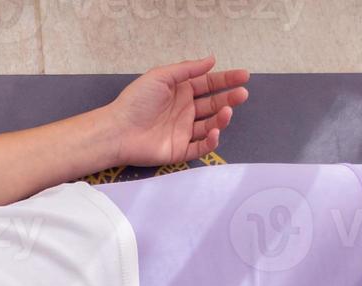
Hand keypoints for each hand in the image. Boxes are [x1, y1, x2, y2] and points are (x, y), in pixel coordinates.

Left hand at [104, 55, 249, 166]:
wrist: (117, 130)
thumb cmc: (136, 101)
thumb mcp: (161, 76)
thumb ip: (187, 69)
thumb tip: (211, 59)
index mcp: (180, 92)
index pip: (208, 85)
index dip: (226, 80)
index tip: (244, 76)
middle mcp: (184, 111)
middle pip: (214, 104)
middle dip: (230, 98)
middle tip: (242, 94)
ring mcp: (183, 131)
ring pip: (210, 125)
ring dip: (222, 118)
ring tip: (227, 111)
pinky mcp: (179, 150)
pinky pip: (200, 147)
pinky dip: (211, 141)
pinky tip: (215, 131)